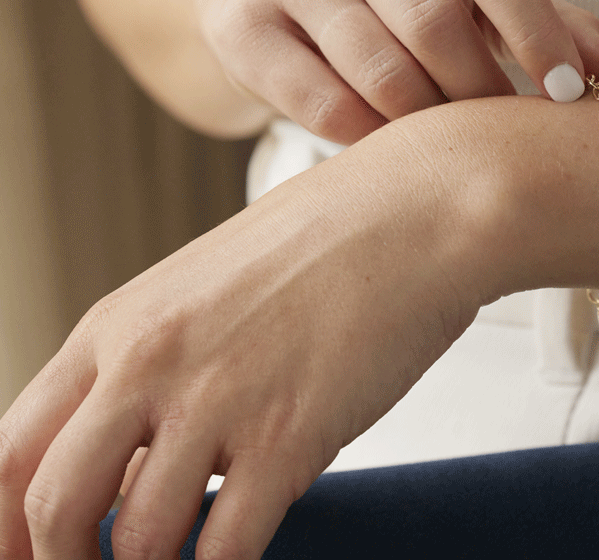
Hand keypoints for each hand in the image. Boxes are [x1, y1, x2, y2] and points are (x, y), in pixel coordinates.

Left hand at [0, 118, 509, 558]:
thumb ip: (160, 375)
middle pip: (53, 507)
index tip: (24, 556)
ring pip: (141, 541)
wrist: (420, 209)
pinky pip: (228, 548)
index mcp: (118, 326)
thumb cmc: (333, 237)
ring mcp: (217, 400)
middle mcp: (150, 364)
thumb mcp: (210, 292)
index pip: (11, 451)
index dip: (1, 528)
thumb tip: (138, 468)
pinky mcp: (289, 435)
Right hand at [196, 0, 598, 144]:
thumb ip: (545, 19)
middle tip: (506, 128)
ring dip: (431, 120)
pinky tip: (398, 148)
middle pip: (433, 17)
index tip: (569, 93)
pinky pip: (323, 103)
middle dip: (482, 88)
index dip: (538, 32)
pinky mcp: (241, 21)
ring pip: (379, 67)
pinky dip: (373, 138)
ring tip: (456, 142)